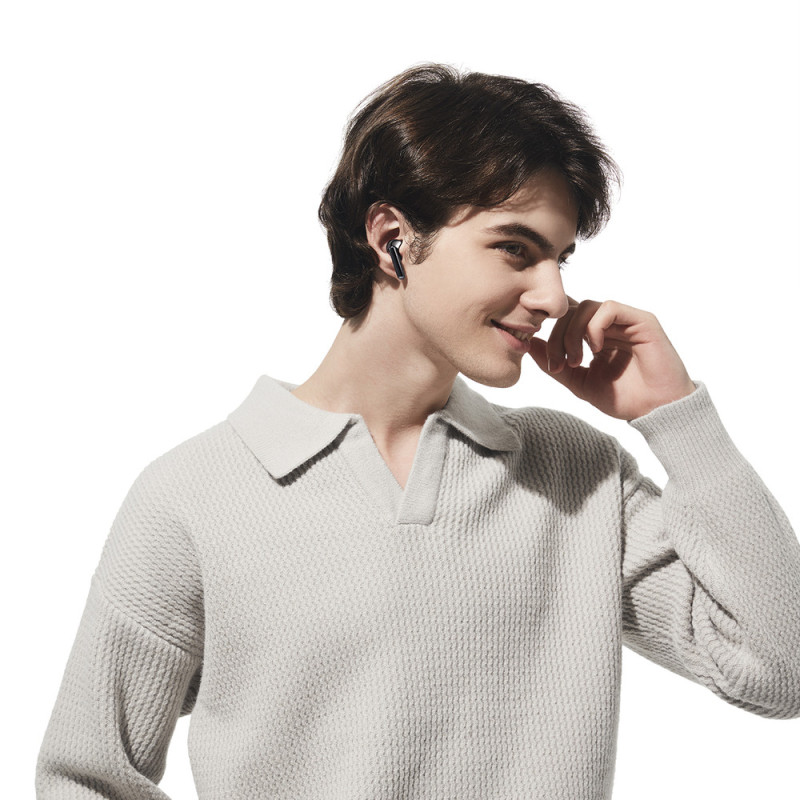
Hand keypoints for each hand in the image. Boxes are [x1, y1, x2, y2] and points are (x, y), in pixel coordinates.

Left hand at [527, 298, 695, 419]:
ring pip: (586, 307)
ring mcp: (625, 321)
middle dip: (557, 337)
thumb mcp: (580, 384)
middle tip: (558, 365)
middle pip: (570, 310)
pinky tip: (595, 349)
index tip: (547, 360)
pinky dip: (594, 327)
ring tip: (575, 361)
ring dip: (572, 333)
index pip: (564, 318)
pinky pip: (609, 308)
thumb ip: (555, 365)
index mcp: (595, 336)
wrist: (658, 412)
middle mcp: (609, 325)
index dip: (550, 332)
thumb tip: (530, 345)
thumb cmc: (626, 399)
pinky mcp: (642, 321)